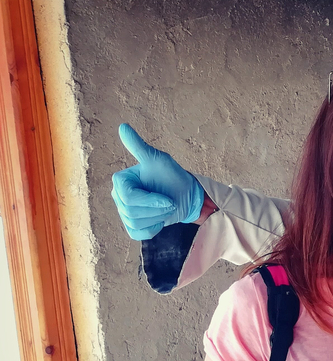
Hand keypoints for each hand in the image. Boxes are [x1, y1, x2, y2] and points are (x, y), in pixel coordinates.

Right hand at [111, 123, 204, 239]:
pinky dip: (153, 228)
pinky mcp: (132, 227)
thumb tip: (123, 127)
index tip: (166, 199)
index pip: (127, 196)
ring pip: (134, 223)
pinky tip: (160, 219)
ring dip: (157, 218)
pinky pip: (138, 234)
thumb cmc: (173, 176)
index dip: (149, 200)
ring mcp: (124, 212)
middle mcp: (118, 196)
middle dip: (156, 209)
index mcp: (121, 180)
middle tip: (169, 202)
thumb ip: (139, 147)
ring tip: (165, 208)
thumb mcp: (159, 160)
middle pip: (130, 211)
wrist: (186, 196)